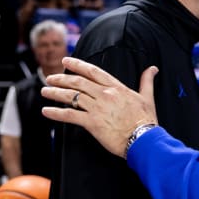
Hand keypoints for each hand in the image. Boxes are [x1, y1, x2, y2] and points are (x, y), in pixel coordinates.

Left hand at [41, 57, 158, 158]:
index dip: (78, 65)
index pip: (94, 72)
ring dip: (55, 93)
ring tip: (45, 91)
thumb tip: (152, 69)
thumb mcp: (147, 97)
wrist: (143, 138)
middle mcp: (105, 95)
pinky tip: (47, 111)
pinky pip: (70, 115)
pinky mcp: (92, 123)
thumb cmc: (146, 119)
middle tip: (50, 77)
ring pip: (72, 96)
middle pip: (78, 82)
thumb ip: (147, 81)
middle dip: (61, 79)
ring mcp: (97, 108)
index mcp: (117, 88)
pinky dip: (56, 113)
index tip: (67, 61)